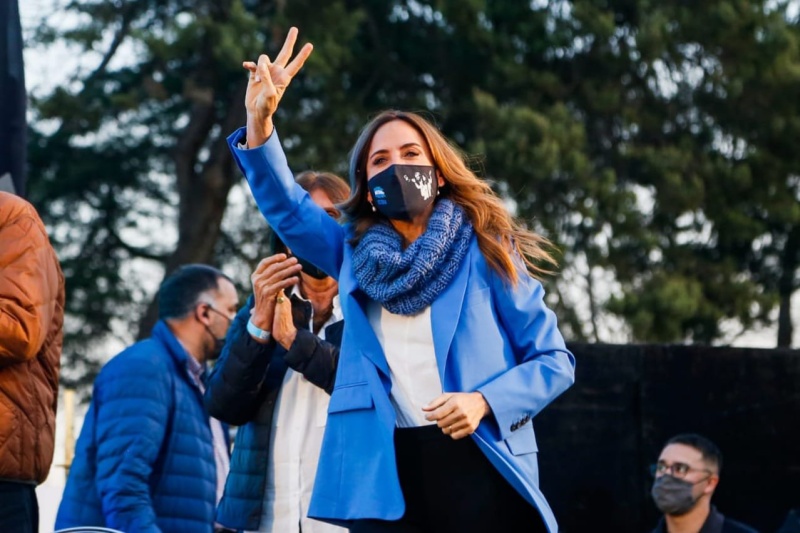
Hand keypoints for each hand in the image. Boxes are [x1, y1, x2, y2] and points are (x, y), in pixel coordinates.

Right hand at [243, 27, 312, 144]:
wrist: (256, 111)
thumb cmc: (267, 106)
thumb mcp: (269, 93)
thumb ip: (266, 77)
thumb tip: (261, 64)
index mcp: (284, 78)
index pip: (295, 64)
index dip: (302, 55)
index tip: (310, 45)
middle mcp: (276, 72)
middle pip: (285, 53)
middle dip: (290, 41)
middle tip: (294, 28)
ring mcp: (266, 72)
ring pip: (263, 59)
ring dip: (259, 68)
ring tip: (258, 81)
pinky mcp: (255, 73)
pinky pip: (252, 64)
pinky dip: (249, 64)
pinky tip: (246, 65)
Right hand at [250, 254, 301, 342]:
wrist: (262, 316)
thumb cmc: (267, 300)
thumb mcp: (266, 286)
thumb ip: (271, 276)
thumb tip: (283, 264)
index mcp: (255, 276)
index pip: (264, 262)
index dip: (274, 258)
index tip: (285, 255)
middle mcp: (257, 280)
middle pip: (273, 267)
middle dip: (286, 263)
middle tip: (296, 260)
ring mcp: (261, 287)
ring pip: (278, 275)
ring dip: (290, 270)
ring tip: (299, 267)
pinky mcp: (268, 293)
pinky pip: (281, 284)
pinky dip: (289, 280)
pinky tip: (296, 279)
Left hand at [423, 392, 490, 439]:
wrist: (480, 403)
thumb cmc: (462, 399)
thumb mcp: (448, 396)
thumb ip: (435, 402)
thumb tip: (423, 409)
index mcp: (455, 403)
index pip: (438, 414)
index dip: (429, 417)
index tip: (427, 417)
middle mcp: (461, 412)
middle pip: (441, 424)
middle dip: (438, 421)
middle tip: (442, 416)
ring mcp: (467, 421)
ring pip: (446, 431)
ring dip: (445, 426)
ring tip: (449, 420)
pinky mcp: (470, 428)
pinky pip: (454, 436)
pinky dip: (452, 432)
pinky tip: (454, 425)